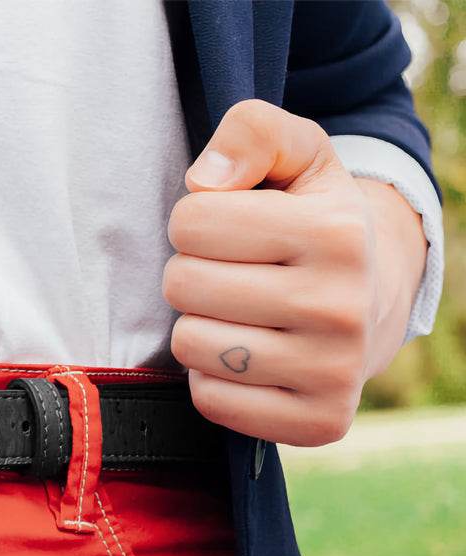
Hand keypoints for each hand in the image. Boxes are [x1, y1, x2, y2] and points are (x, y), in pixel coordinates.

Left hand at [163, 99, 427, 445]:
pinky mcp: (316, 423)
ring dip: (196, 327)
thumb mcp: (297, 159)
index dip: (194, 222)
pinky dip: (210, 378)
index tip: (226, 231)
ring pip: (191, 345)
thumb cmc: (314, 226)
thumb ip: (252, 132)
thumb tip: (207, 177)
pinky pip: (209, 400)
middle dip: (190, 274)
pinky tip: (242, 358)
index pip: (190, 221)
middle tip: (228, 276)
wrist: (373, 307)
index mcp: (338, 232)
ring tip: (234, 315)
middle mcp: (342, 306)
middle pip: (182, 284)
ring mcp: (332, 371)